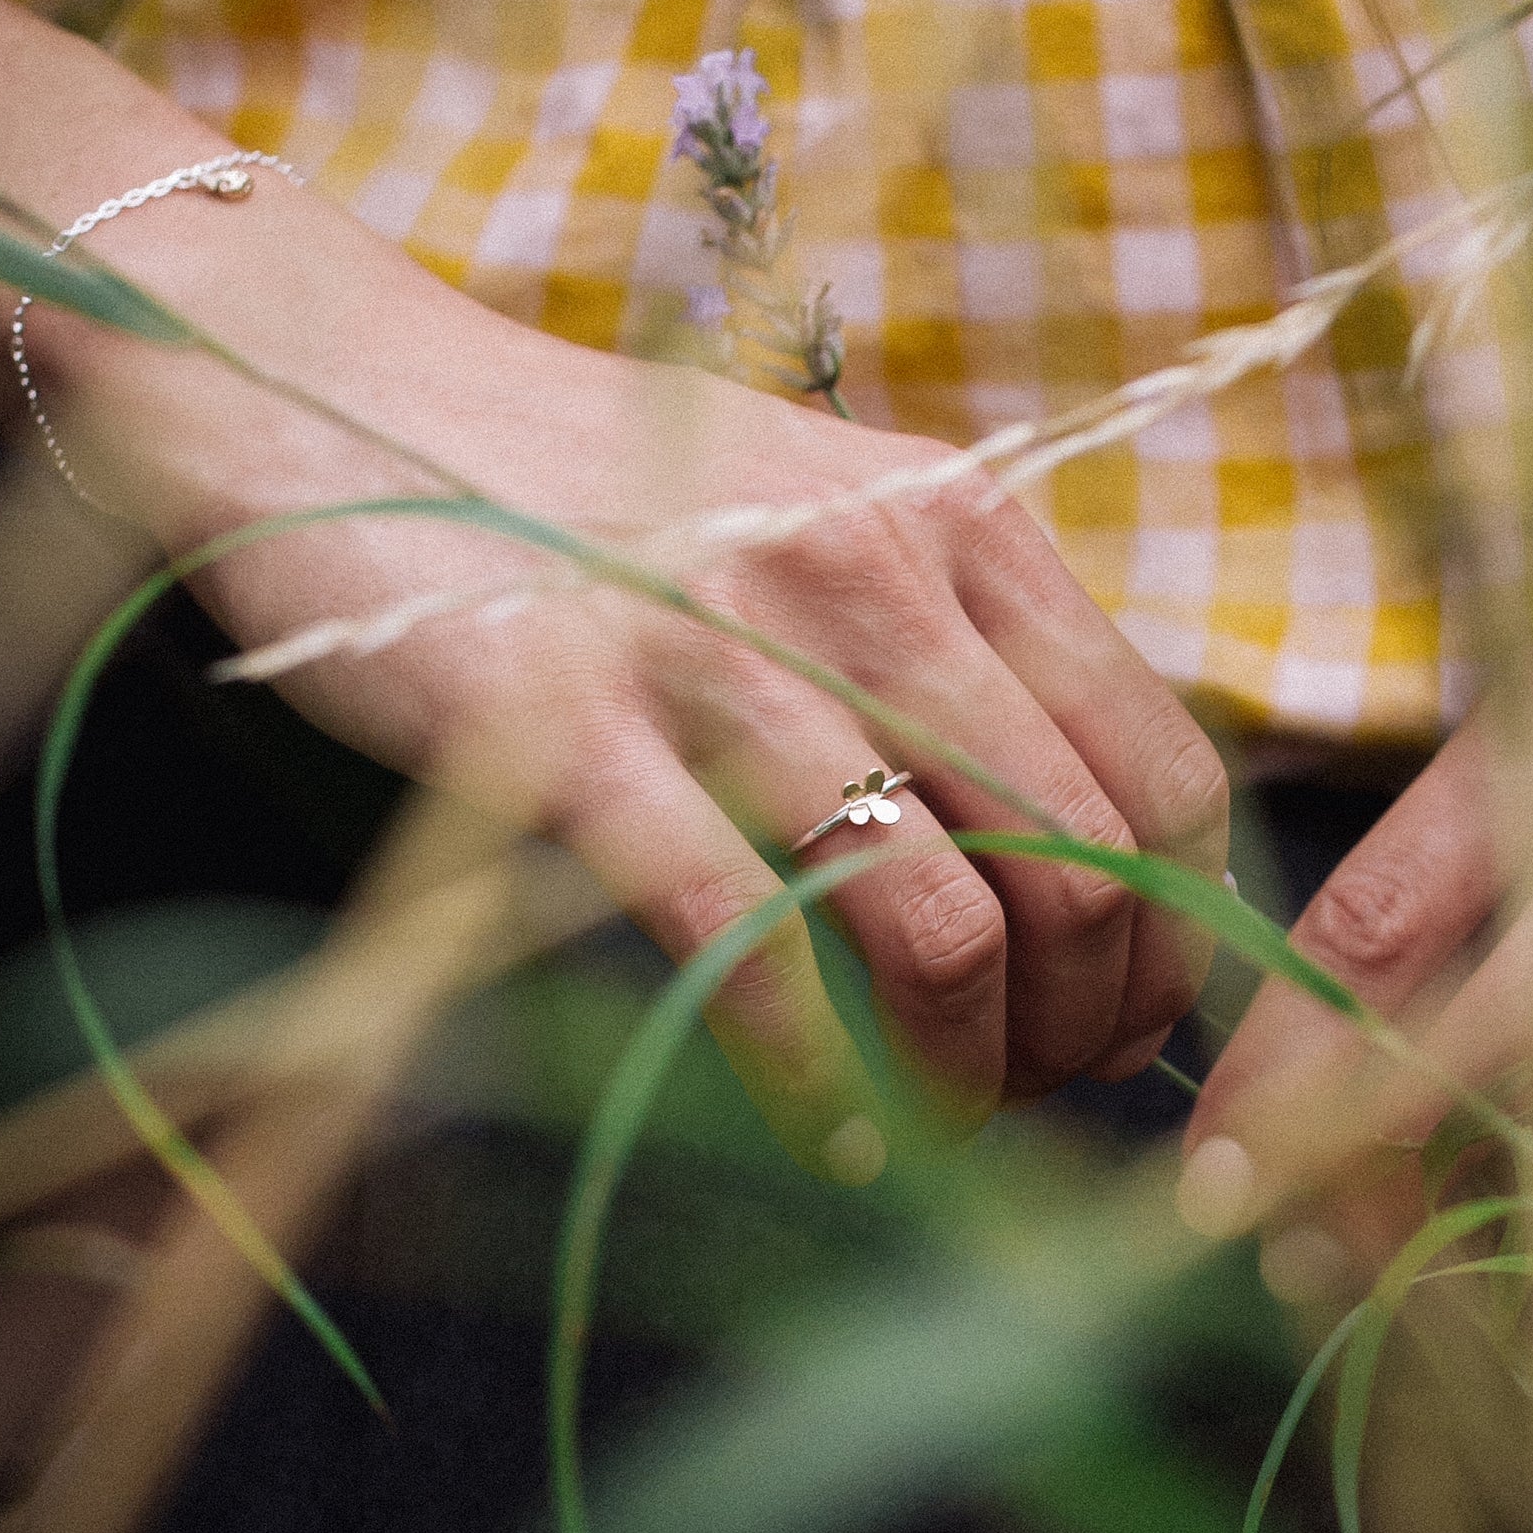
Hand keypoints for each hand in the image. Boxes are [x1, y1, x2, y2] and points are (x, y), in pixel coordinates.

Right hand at [41, 182, 1228, 1174]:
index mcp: (957, 521)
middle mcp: (872, 574)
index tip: (1128, 1020)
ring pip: (939, 925)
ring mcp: (723, 647)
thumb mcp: (825, 510)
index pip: (1160, 769)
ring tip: (937, 1123)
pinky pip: (742, 946)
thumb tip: (1081, 845)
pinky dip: (815, 1078)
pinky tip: (827, 1129)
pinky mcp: (572, 729)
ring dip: (967, 1073)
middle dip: (1087, 1029)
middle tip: (1036, 1094)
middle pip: (1081, 866)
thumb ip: (954, 639)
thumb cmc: (610, 487)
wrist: (353, 403)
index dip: (1178, 935)